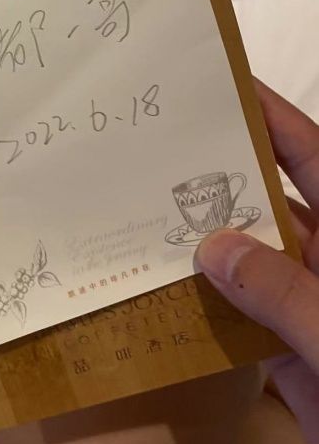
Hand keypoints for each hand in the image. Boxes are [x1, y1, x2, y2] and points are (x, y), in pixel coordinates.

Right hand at [194, 79, 318, 443]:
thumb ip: (286, 292)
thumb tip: (214, 249)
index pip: (312, 161)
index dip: (273, 118)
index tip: (226, 84)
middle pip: (269, 206)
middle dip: (219, 178)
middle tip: (159, 150)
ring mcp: (311, 311)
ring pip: (248, 265)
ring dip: (202, 249)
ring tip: (143, 215)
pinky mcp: (293, 359)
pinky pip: (240, 323)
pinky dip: (203, 312)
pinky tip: (162, 296)